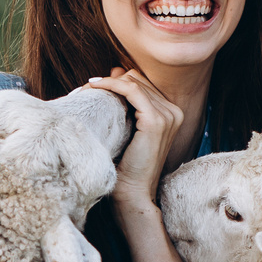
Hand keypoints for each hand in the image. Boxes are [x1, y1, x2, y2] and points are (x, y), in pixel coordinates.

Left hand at [85, 68, 180, 217]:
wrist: (133, 192)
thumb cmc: (127, 165)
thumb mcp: (128, 128)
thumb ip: (127, 101)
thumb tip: (116, 69)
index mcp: (171, 113)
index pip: (142, 82)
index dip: (117, 80)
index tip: (94, 84)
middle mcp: (174, 111)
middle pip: (137, 79)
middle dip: (111, 80)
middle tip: (87, 87)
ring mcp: (168, 115)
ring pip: (133, 81)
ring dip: (107, 82)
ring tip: (87, 89)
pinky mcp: (155, 120)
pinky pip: (130, 89)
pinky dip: (110, 84)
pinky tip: (94, 87)